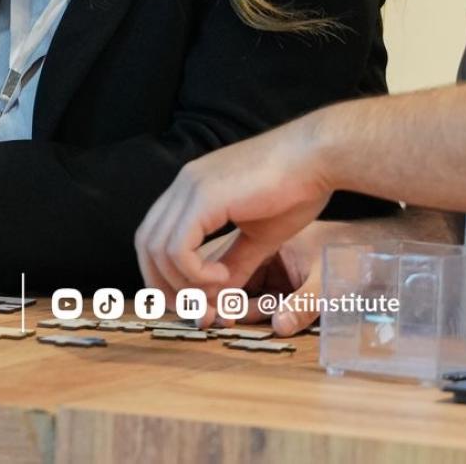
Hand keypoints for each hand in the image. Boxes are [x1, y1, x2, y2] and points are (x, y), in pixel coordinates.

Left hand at [134, 117, 331, 301]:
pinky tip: (223, 276)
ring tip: (216, 292)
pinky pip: (178, 246)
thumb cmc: (297, 189)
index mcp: (192, 189)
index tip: (190, 301)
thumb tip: (218, 297)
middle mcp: (184, 185)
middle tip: (195, 309)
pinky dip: (194, 272)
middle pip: (146, 244)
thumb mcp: (260, 236)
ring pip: (157, 248)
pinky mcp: (204, 196)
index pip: (154, 237)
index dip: (163, 274)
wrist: (319, 156)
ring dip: (182, 282)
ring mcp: (190, 187)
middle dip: (164, 284)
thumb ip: (235, 263)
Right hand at [226, 219, 364, 334]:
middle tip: (236, 322)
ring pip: (247, 296)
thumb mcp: (330, 282)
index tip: (218, 316)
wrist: (378, 254)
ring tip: (266, 319)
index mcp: (269, 242)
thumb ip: (304, 305)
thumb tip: (279, 327)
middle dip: (234, 306)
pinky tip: (276, 321)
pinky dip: (265, 315)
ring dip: (249, 313)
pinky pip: (264, 302)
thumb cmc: (354, 258)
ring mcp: (273, 271)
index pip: (230, 266)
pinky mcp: (282, 286)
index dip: (220, 291)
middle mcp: (265, 255)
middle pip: (234, 283)